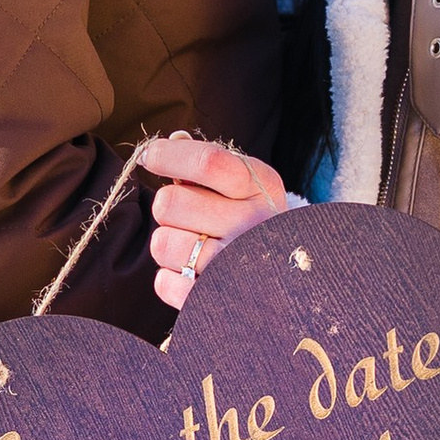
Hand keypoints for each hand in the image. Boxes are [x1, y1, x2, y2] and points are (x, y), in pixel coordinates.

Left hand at [141, 135, 288, 310]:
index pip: (206, 162)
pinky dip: (170, 278)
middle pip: (169, 203)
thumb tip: (174, 139)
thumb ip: (209, 162)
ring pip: (161, 244)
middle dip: (168, 207)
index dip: (167, 155)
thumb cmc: (253, 221)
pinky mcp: (217, 300)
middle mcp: (253, 224)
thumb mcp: (245, 184)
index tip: (150, 157)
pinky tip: (192, 274)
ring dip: (169, 244)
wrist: (289, 275)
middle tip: (188, 217)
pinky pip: (164, 283)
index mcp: (261, 186)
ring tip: (194, 247)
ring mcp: (237, 265)